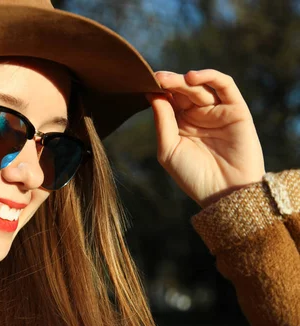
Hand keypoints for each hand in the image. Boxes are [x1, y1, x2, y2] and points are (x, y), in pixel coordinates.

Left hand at [148, 69, 264, 207]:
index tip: (143, 83)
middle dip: (169, 83)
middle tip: (156, 78)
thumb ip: (162, 121)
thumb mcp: (168, 149)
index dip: (158, 91)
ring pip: (200, 86)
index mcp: (181, 124)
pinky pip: (225, 86)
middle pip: (182, 91)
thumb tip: (152, 94)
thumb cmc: (192, 176)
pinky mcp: (236, 110)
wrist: (223, 193)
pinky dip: (210, 76)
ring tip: (168, 79)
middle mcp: (199, 115)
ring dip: (184, 79)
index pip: (169, 100)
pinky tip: (192, 77)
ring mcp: (218, 111)